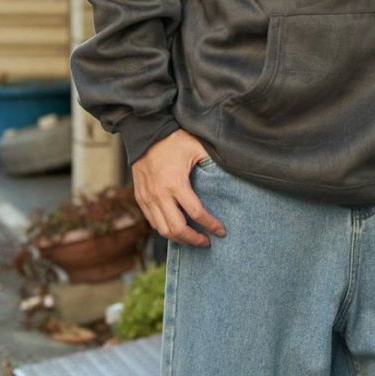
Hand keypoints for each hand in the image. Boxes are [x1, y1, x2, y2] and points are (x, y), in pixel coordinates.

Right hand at [130, 129, 225, 247]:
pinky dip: (165, 229)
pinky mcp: (140, 198)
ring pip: (163, 230)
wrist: (145, 134)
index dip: (211, 225)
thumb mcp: (197, 147)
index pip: (196, 213)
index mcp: (176, 183)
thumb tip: (233, 173)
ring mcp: (148, 198)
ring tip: (193, 239)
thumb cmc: (174, 140)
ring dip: (180, 239)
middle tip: (207, 241)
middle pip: (177, 229)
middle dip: (194, 239)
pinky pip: (153, 222)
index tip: (221, 231)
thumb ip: (213, 162)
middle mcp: (159, 194)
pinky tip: (177, 229)